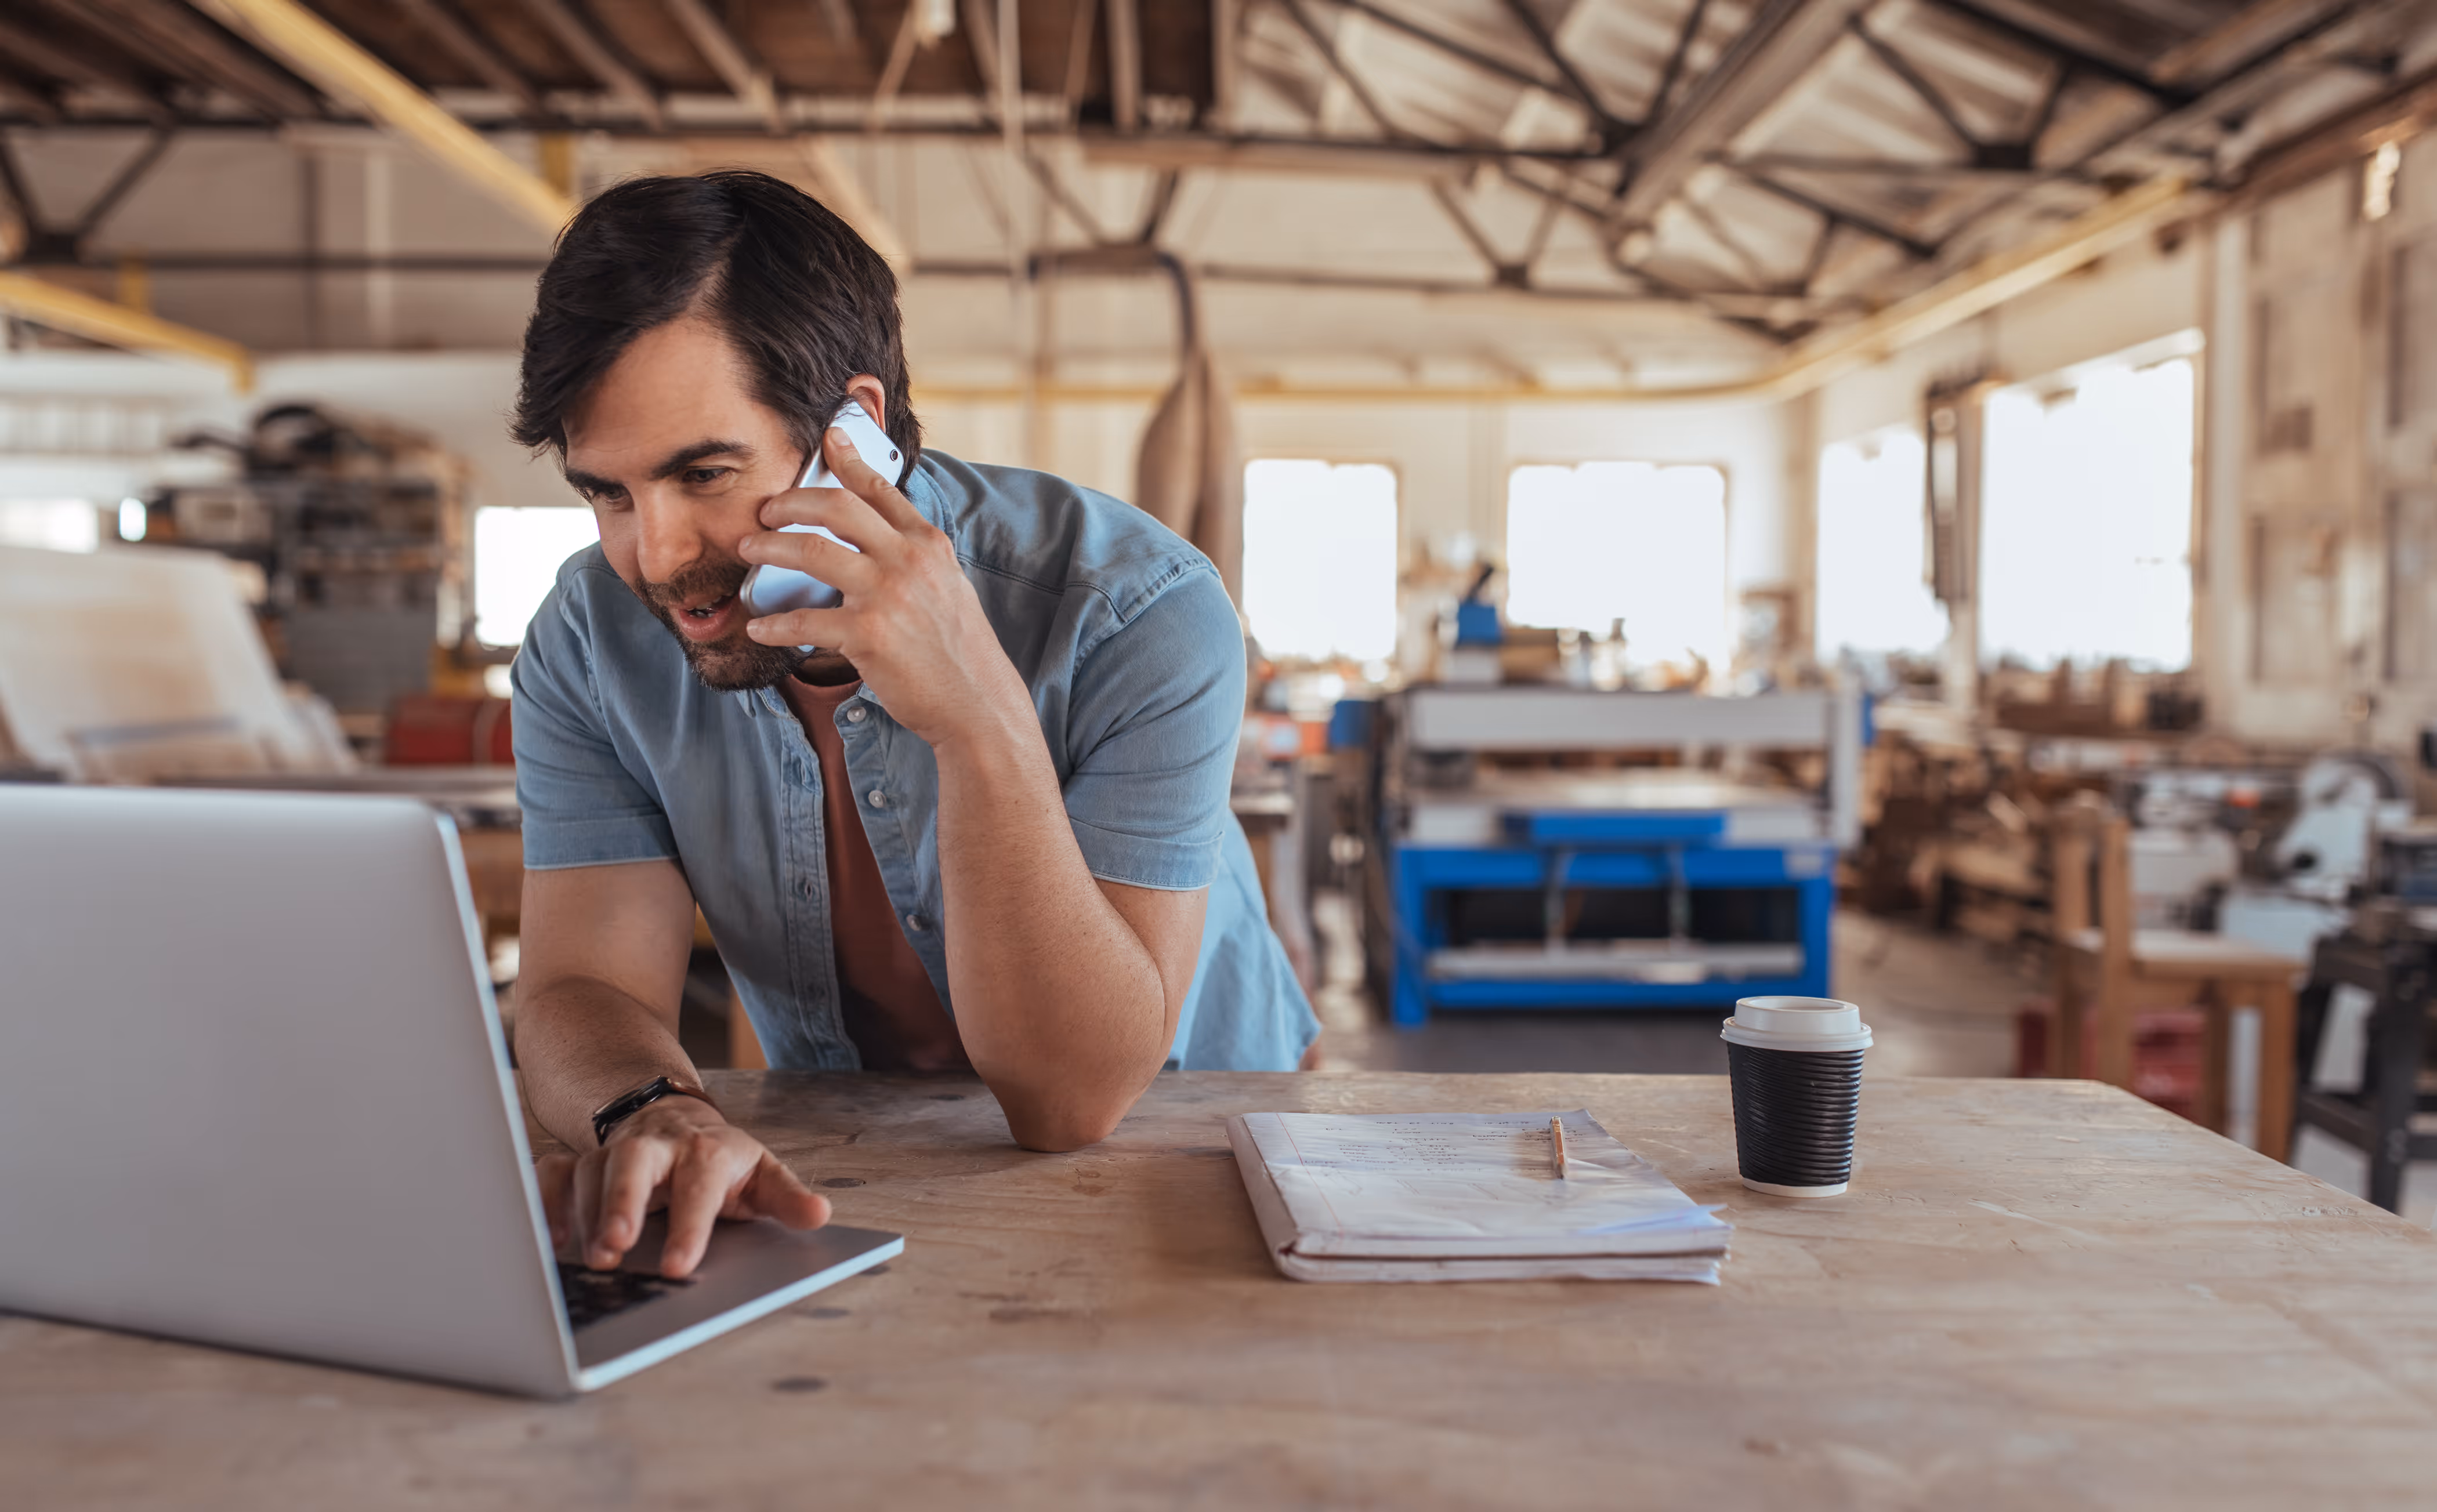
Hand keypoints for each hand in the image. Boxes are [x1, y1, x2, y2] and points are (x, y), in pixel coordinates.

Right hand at [534, 1095, 830, 1278]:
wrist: (676, 1119)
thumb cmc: (721, 1161)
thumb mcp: (762, 1175)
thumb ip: (787, 1198)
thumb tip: (820, 1215)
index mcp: (706, 1152)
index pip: (699, 1184)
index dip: (689, 1225)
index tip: (680, 1267)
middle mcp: (656, 1148)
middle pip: (633, 1162)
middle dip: (621, 1201)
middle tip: (616, 1247)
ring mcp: (614, 1152)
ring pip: (589, 1170)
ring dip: (586, 1214)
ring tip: (592, 1258)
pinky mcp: (581, 1161)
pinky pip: (553, 1173)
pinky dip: (546, 1201)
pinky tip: (552, 1239)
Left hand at [738, 425, 1032, 749]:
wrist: (977, 704)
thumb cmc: (958, 651)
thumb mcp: (948, 587)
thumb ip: (915, 557)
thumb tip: (880, 540)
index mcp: (927, 545)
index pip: (881, 490)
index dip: (849, 460)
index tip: (829, 439)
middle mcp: (907, 561)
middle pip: (836, 508)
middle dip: (790, 502)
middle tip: (765, 511)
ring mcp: (887, 596)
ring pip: (812, 552)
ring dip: (770, 548)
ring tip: (749, 551)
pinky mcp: (868, 636)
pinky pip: (805, 621)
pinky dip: (774, 624)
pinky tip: (759, 627)